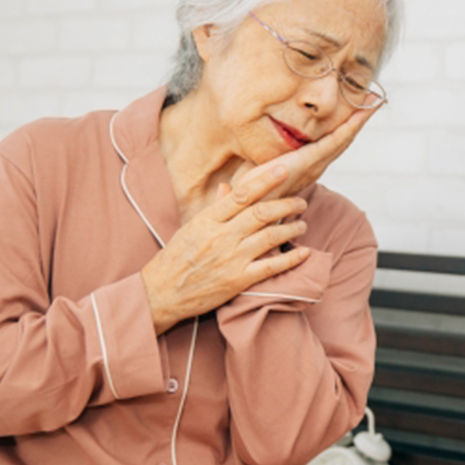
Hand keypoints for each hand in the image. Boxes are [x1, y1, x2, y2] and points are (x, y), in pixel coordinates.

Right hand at [140, 166, 311, 333]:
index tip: (283, 170)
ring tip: (302, 224)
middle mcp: (221, 237)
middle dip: (286, 205)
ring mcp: (231, 259)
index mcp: (207, 220)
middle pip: (261, 214)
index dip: (265, 180)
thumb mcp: (191, 228)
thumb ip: (214, 208)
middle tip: (301, 202)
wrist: (160, 294)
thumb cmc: (175, 259)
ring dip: (291, 229)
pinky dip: (291, 258)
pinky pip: (271, 266)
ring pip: (270, 237)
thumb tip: (230, 187)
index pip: (242, 194)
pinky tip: (304, 252)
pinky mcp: (238, 280)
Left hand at [233, 102, 381, 199]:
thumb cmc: (249, 188)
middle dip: (358, 119)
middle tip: (373, 100)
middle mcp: (316, 165)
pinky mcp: (310, 160)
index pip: (330, 142)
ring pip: (343, 137)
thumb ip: (263, 153)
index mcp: (306, 165)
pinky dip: (350, 125)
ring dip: (359, 119)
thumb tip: (256, 136)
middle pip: (343, 138)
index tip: (354, 109)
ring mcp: (316, 163)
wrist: (246, 203)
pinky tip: (359, 113)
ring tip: (372, 102)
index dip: (343, 125)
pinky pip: (335, 139)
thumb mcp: (258, 164)